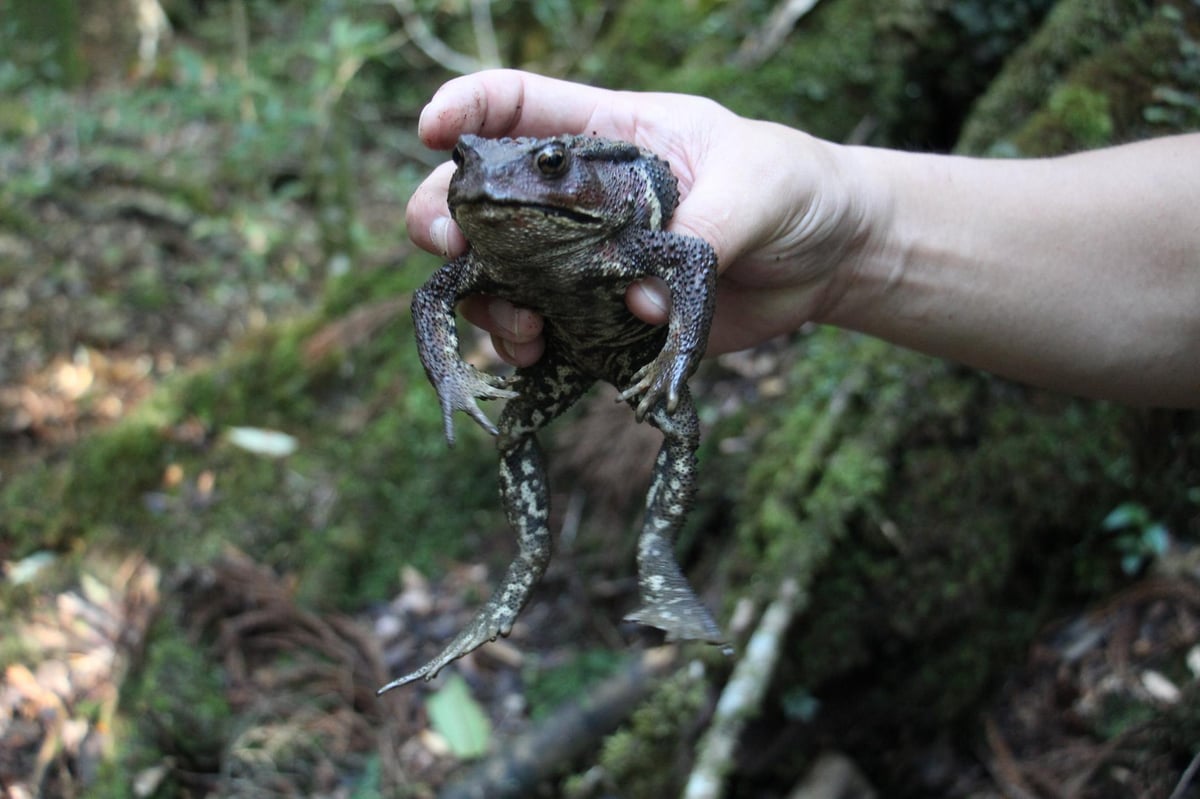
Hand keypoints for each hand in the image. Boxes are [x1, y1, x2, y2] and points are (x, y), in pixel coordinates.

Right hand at [406, 69, 882, 365]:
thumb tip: (639, 299)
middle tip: (448, 244)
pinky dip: (525, 347)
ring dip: (485, 299)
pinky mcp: (602, 316)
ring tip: (517, 326)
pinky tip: (537, 353)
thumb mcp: (758, 185)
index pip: (517, 104)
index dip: (466, 108)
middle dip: (444, 215)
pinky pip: (543, 332)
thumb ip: (703, 229)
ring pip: (497, 274)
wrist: (826, 260)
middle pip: (482, 197)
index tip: (431, 128)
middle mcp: (578, 198)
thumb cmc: (793, 189)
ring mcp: (583, 260)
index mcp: (606, 134)